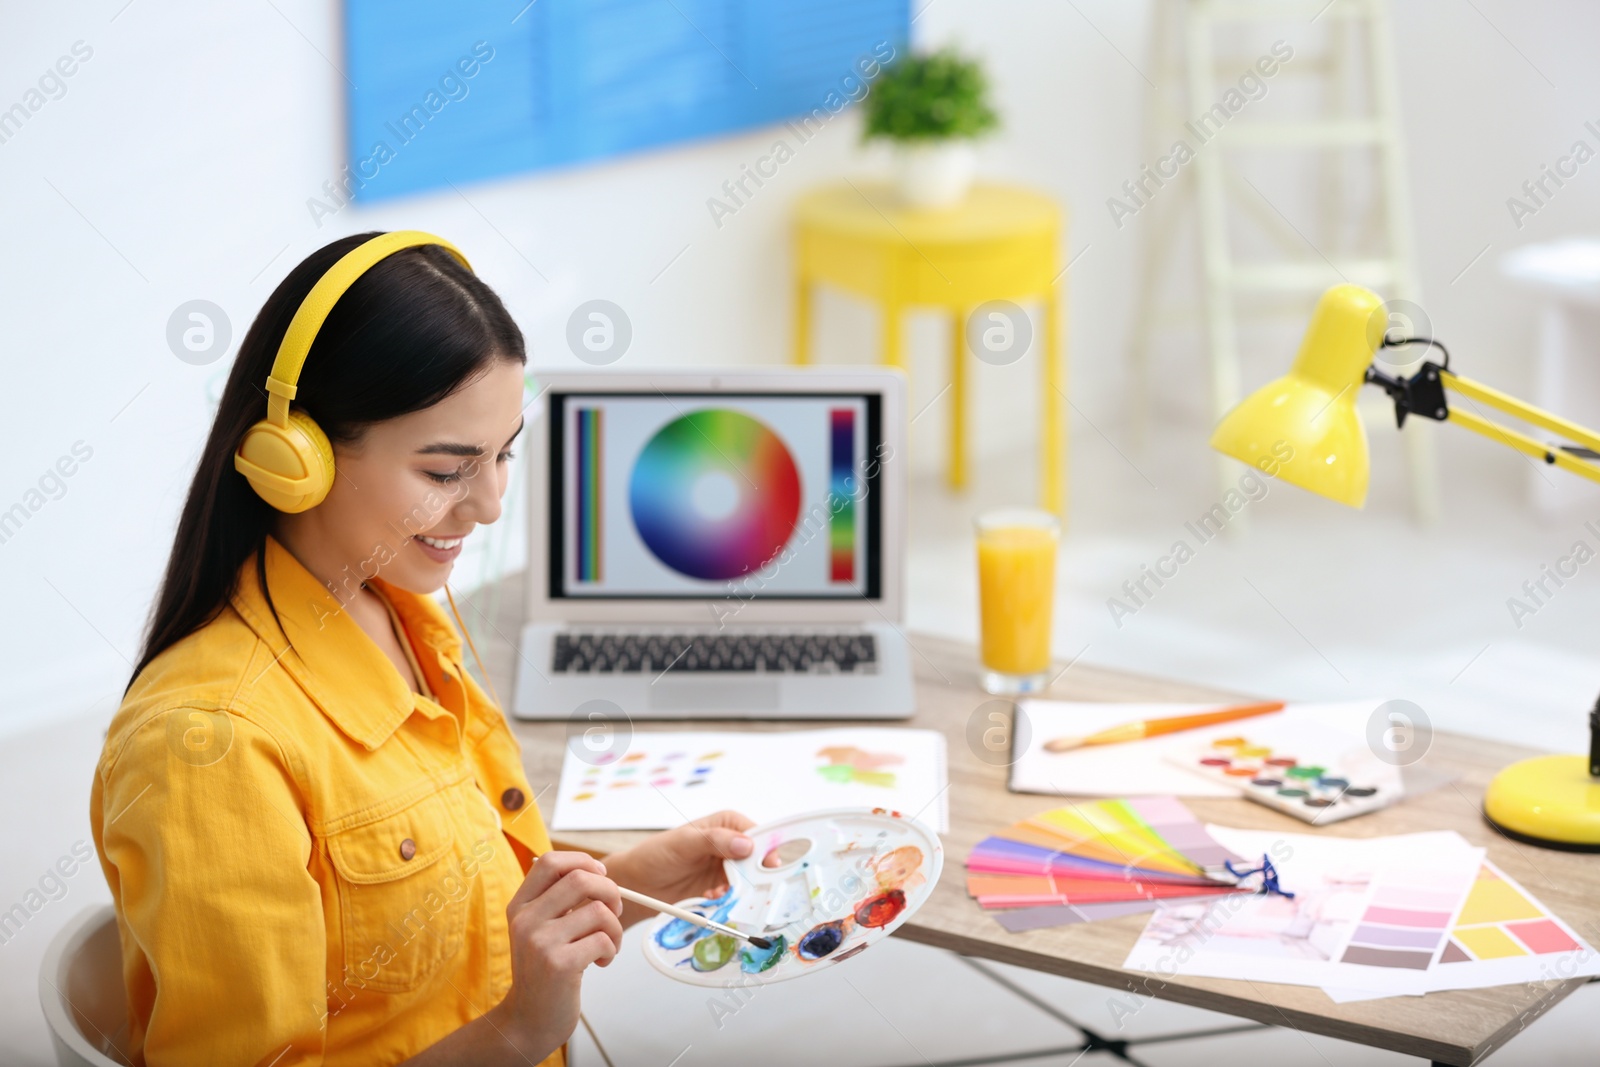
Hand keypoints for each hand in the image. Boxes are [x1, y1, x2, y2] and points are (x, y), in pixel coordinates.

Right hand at [490, 851, 622, 1059]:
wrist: (529, 1020)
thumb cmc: (543, 972)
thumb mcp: (539, 929)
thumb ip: (559, 901)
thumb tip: (599, 873)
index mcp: (520, 905)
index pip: (550, 861)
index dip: (582, 861)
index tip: (600, 875)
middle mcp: (526, 920)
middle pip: (581, 879)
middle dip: (610, 892)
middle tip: (614, 911)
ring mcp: (540, 942)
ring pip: (599, 911)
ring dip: (615, 928)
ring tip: (608, 944)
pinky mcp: (559, 964)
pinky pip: (603, 940)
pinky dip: (612, 950)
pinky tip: (601, 962)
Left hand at [601, 809, 755, 927]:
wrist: (640, 884)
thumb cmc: (657, 854)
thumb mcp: (684, 843)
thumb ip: (715, 840)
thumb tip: (746, 844)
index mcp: (729, 824)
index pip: (758, 834)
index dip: (767, 849)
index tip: (769, 866)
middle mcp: (733, 845)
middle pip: (760, 860)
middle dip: (756, 875)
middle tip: (747, 887)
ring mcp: (729, 868)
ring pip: (752, 881)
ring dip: (742, 891)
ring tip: (721, 894)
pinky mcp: (723, 889)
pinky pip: (738, 897)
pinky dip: (730, 901)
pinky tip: (712, 898)